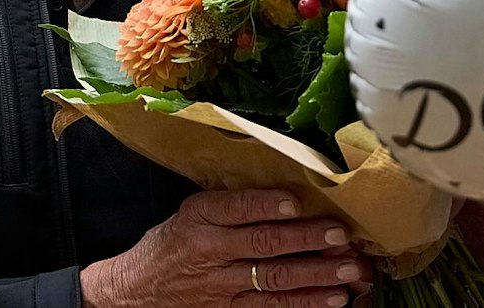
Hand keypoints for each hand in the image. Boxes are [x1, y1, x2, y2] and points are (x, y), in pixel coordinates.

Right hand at [81, 188, 361, 307]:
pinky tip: (331, 300)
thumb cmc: (173, 244)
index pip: (237, 207)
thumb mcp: (192, 212)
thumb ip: (232, 202)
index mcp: (201, 218)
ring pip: (274, 281)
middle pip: (264, 245)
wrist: (135, 292)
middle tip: (341, 236)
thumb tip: (290, 188)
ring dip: (316, 276)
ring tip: (349, 271)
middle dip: (307, 240)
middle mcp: (210, 251)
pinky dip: (304, 304)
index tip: (297, 203)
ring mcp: (221, 287)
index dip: (267, 205)